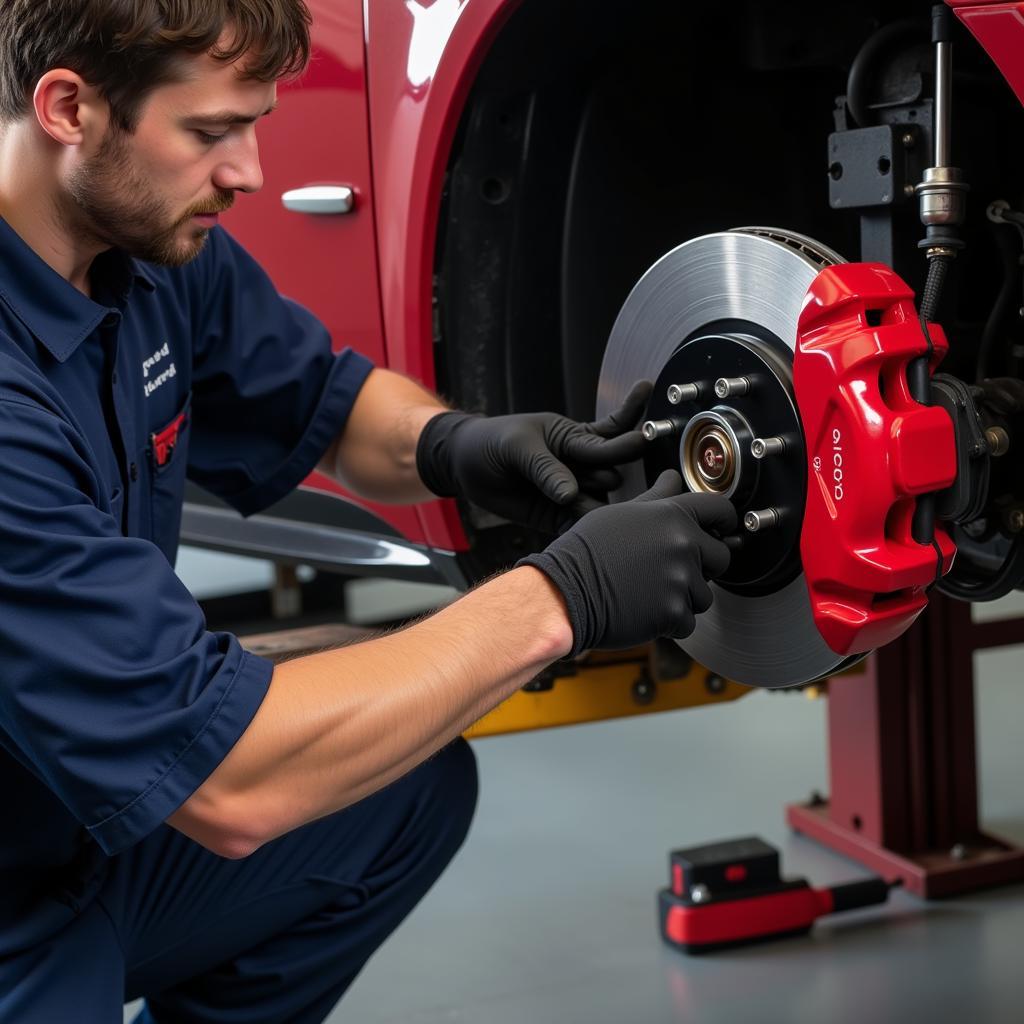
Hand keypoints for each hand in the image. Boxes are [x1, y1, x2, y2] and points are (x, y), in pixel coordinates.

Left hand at [415, 381, 652, 532]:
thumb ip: (545, 467)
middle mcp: (580, 466)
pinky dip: (588, 534)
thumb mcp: (517, 445)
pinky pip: (579, 526)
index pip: (608, 440)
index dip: (627, 441)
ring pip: (601, 504)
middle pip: (612, 474)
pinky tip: (601, 545)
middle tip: (633, 486)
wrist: (464, 463)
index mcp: (574, 438)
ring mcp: (571, 492)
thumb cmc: (493, 441)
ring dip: (609, 511)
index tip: (645, 440)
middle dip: (621, 479)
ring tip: (619, 518)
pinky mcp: (558, 517)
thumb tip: (570, 493)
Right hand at [517, 470, 735, 655]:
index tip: (719, 530)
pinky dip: (670, 622)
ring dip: (683, 597)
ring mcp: (679, 579)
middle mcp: (681, 544)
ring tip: (649, 591)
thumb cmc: (585, 553)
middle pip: (721, 557)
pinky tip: (644, 609)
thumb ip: (656, 498)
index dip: (723, 521)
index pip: (720, 510)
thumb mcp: (620, 514)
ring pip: (704, 594)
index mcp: (671, 515)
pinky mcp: (673, 612)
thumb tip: (672, 480)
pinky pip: (687, 621)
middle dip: (702, 566)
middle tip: (669, 569)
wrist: (564, 593)